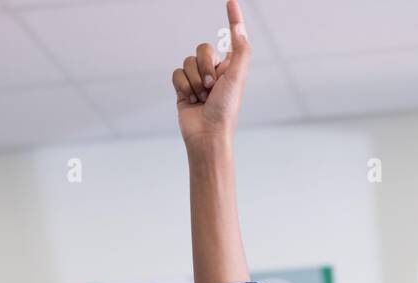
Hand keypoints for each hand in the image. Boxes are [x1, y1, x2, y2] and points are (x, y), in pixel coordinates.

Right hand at [172, 0, 251, 149]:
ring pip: (187, 62)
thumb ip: (240, 51)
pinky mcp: (183, 88)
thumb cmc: (225, 110)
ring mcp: (199, 79)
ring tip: (202, 98)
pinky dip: (182, 86)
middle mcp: (216, 71)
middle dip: (205, 66)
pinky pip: (177, 73)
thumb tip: (238, 27)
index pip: (232, 37)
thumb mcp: (237, 78)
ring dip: (194, 81)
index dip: (232, 19)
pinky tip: (191, 101)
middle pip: (202, 49)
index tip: (230, 1)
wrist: (206, 135)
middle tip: (212, 86)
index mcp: (232, 67)